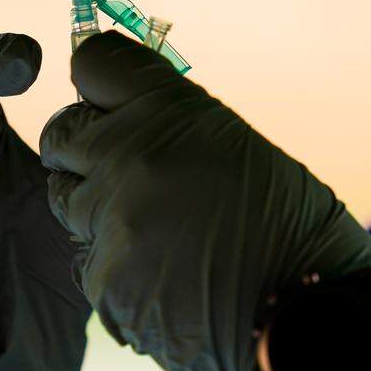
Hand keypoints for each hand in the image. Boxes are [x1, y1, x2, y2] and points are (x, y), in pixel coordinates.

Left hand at [40, 31, 370, 370]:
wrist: (308, 306)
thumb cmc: (285, 223)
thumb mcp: (233, 143)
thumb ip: (166, 120)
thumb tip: (115, 109)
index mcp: (170, 109)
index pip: (93, 65)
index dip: (98, 85)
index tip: (106, 102)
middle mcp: (130, 155)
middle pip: (62, 133)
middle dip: (84, 149)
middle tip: (121, 170)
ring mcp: (112, 220)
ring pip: (66, 199)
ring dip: (97, 208)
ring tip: (156, 226)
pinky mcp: (103, 279)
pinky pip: (85, 257)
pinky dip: (115, 264)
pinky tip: (163, 271)